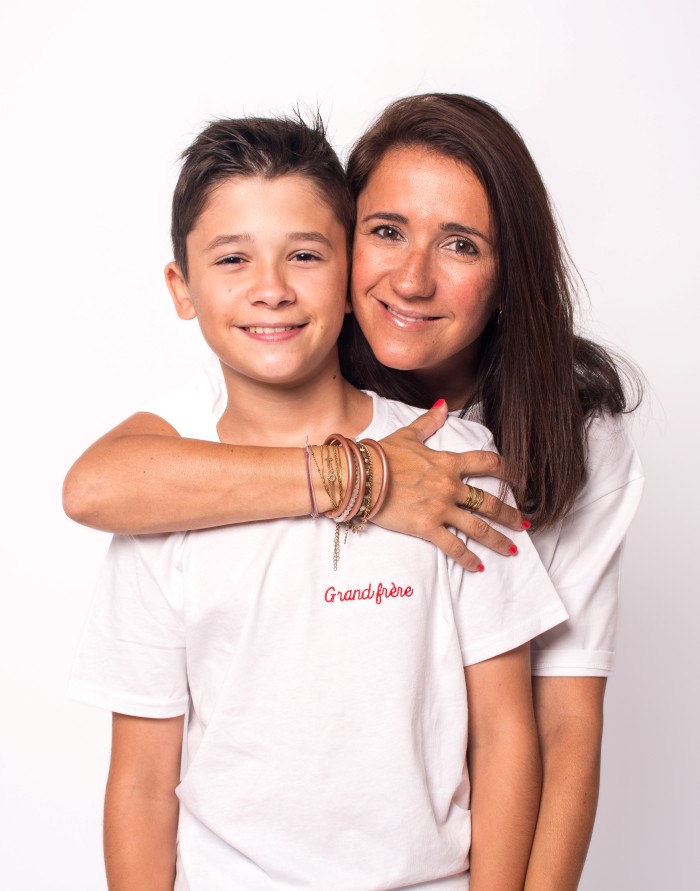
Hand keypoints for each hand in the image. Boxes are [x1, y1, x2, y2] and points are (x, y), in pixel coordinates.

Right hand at [373, 401, 525, 570]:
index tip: (522, 480)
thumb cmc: (381, 456)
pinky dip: (467, 559)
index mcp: (448, 462)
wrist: (361, 477)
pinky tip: (478, 566)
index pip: (487, 463)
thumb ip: (428, 422)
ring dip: (498, 539)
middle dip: (510, 514)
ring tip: (512, 549)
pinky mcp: (427, 527)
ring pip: (478, 527)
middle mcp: (450, 486)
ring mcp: (440, 508)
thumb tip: (442, 405)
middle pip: (490, 501)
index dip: (509, 471)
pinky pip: (453, 546)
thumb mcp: (407, 435)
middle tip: (524, 524)